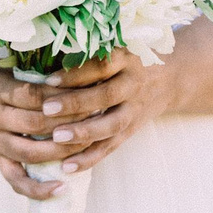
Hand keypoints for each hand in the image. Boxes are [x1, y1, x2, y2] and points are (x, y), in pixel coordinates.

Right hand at [0, 61, 89, 200]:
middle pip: (34, 124)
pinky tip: (61, 188)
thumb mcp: (8, 67)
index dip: (63, 98)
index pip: (33, 95)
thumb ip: (36, 74)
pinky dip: (38, 188)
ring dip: (62, 151)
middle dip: (69, 123)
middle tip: (97, 119)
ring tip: (87, 145)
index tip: (90, 95)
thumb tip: (82, 77)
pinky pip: (15, 179)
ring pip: (29, 152)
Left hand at [32, 49, 181, 178]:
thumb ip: (87, 52)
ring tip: (56, 139)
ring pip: (110, 125)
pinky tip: (67, 166)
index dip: (75, 74)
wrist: (173, 77)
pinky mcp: (132, 130)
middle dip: (75, 104)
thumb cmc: (129, 58)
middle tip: (46, 110)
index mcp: (126, 59)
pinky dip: (90, 158)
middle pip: (105, 96)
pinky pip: (111, 146)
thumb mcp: (117, 46)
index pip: (100, 67)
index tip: (48, 80)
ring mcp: (134, 110)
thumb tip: (39, 53)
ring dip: (83, 133)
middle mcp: (132, 84)